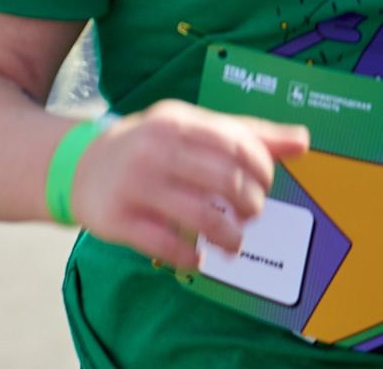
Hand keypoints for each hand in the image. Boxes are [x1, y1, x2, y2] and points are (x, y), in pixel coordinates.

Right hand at [66, 99, 307, 269]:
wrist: (80, 166)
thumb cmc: (150, 147)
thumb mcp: (190, 129)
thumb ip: (245, 134)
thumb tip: (302, 141)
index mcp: (175, 122)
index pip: (238, 145)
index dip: (263, 172)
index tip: (264, 185)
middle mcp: (154, 150)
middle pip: (227, 182)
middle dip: (251, 206)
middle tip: (249, 214)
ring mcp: (135, 186)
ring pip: (203, 218)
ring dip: (230, 238)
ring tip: (232, 242)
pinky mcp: (120, 220)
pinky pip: (171, 247)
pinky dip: (195, 259)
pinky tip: (199, 257)